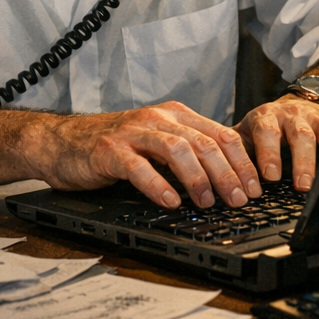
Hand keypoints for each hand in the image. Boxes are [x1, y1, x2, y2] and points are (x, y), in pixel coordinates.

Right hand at [33, 101, 263, 209]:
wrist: (63, 143)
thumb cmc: (114, 148)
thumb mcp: (157, 144)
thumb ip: (188, 154)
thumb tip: (228, 180)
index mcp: (175, 115)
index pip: (220, 134)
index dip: (242, 162)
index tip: (255, 188)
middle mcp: (158, 119)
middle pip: (204, 143)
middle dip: (227, 173)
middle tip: (240, 199)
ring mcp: (133, 133)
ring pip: (177, 150)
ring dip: (198, 179)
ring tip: (207, 202)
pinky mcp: (110, 151)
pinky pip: (139, 167)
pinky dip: (158, 185)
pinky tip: (170, 202)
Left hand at [237, 95, 318, 192]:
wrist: (294, 105)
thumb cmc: (266, 128)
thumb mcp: (247, 136)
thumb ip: (234, 153)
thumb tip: (218, 181)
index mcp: (263, 119)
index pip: (264, 132)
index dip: (268, 154)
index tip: (270, 177)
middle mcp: (286, 115)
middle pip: (293, 134)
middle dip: (297, 160)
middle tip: (298, 184)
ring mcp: (307, 118)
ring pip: (311, 137)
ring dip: (311, 162)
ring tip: (311, 184)